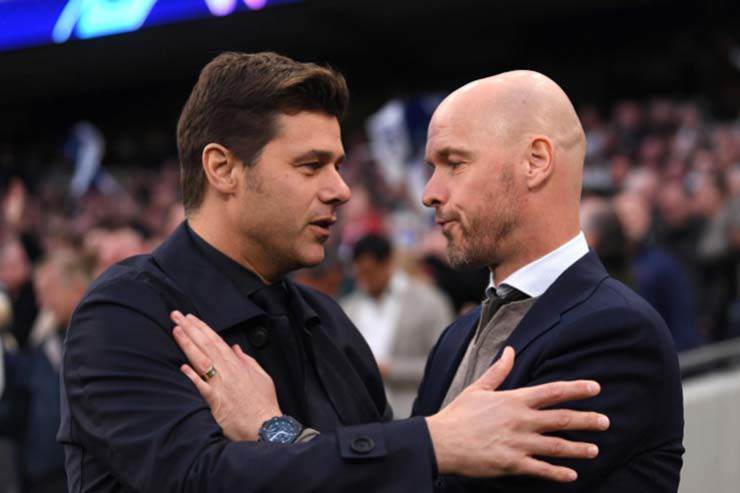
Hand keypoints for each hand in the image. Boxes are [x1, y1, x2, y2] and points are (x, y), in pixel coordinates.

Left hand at [170, 311, 280, 440]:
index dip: (202, 328)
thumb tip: (235, 348)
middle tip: (176, 316)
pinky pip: (202, 387)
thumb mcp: (261, 376)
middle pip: (206, 345)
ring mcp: (221, 385)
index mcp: (237, 364)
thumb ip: (246, 360)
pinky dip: (193, 376)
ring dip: (188, 344)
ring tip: (176, 330)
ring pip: (202, 360)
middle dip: (190, 329)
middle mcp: (228, 371)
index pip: (216, 340)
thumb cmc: (264, 403)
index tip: (190, 318)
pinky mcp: (216, 402)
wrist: (265, 425)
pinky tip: (182, 367)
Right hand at [425, 347, 608, 481]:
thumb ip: (498, 371)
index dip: (577, 389)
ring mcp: (519, 443)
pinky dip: (559, 473)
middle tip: (606, 422)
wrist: (442, 441)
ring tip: (595, 449)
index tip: (596, 388)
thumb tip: (511, 351)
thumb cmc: (458, 413)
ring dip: (579, 448)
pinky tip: (573, 475)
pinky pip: (542, 469)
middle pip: (562, 419)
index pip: (553, 391)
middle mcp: (521, 420)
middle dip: (587, 420)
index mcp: (514, 400)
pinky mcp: (513, 463)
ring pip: (557, 446)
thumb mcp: (478, 388)